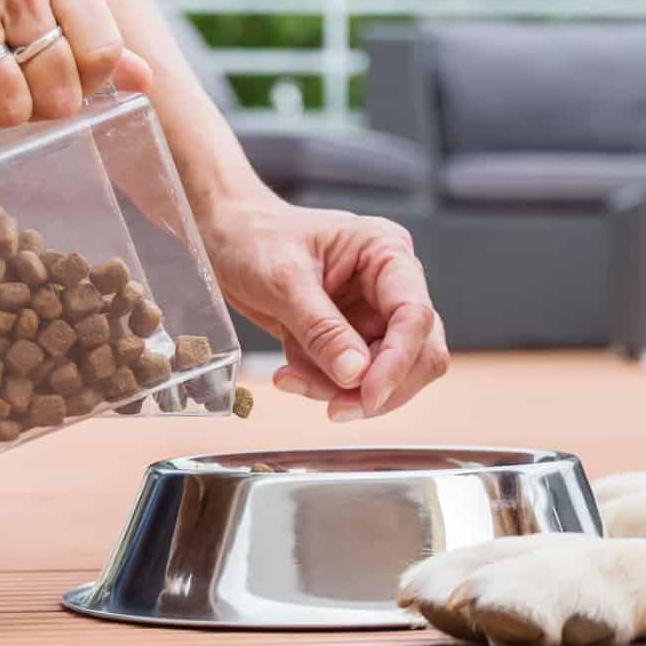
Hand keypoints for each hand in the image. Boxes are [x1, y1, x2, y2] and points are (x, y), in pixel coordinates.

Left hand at [201, 190, 448, 419]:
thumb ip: (322, 328)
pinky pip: (354, 378)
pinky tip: (291, 372)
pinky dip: (324, 385)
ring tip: (292, 379)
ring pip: (387, 373)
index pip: (415, 314)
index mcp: (386, 252)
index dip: (398, 360)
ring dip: (343, 390)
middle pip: (418, 351)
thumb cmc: (254, 238)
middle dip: (377, 385)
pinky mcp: (353, 336)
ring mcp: (374, 313)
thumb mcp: (283, 281)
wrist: (227, 238)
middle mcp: (391, 284)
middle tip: (334, 407)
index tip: (369, 396)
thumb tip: (355, 374)